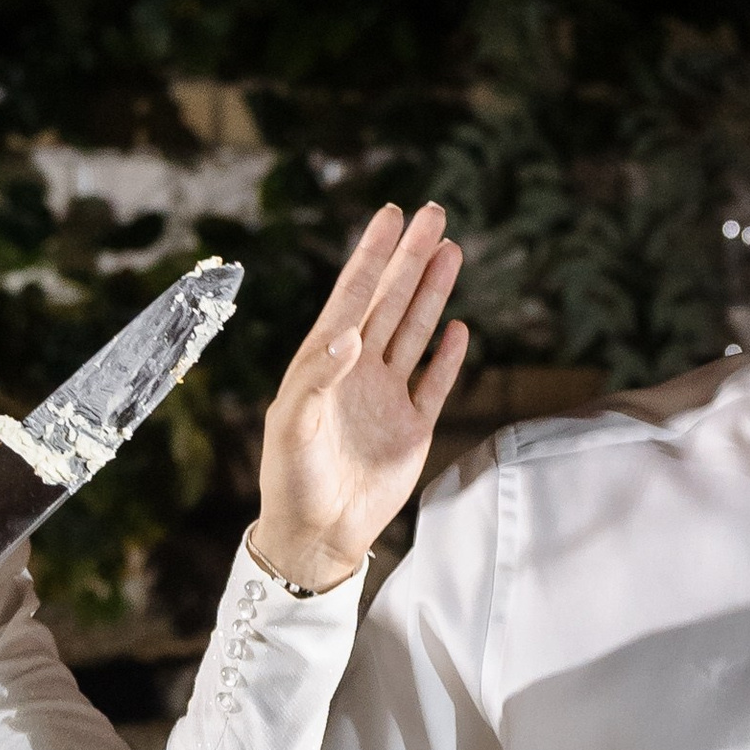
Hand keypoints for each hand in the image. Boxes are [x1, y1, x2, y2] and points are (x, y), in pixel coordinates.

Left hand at [249, 202, 469, 593]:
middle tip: (433, 212)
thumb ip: (316, 378)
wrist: (317, 536)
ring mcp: (386, 397)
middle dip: (410, 257)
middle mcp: (357, 371)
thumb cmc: (292, 481)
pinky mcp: (412, 428)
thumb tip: (350, 335)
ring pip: (415, 331)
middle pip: (390, 301)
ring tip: (450, 250)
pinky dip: (447, 355)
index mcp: (324, 363)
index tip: (391, 215)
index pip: (354, 296)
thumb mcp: (291, 427)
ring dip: (432, 291)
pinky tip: (458, 326)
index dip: (373, 255)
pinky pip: (435, 382)